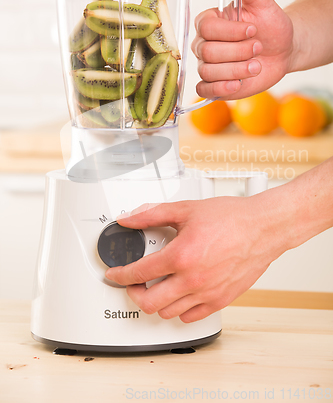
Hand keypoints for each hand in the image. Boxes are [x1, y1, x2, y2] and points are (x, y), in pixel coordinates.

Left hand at [105, 195, 285, 322]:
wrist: (263, 227)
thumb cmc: (231, 218)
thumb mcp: (186, 209)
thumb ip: (152, 214)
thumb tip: (129, 219)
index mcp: (180, 256)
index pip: (138, 273)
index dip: (120, 275)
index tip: (115, 275)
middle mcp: (192, 279)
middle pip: (149, 303)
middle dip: (134, 294)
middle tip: (133, 284)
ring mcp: (207, 293)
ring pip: (168, 313)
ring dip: (156, 302)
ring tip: (156, 288)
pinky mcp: (221, 300)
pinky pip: (191, 316)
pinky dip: (179, 309)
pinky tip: (179, 295)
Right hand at [191, 0, 293, 99]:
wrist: (283, 48)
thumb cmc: (271, 24)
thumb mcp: (262, 1)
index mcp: (209, 22)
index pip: (206, 28)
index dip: (231, 31)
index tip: (254, 29)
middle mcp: (204, 44)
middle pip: (207, 52)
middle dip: (238, 51)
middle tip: (259, 47)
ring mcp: (208, 65)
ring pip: (208, 72)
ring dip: (236, 70)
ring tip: (256, 66)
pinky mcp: (215, 84)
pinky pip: (204, 90)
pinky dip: (219, 88)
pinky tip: (237, 84)